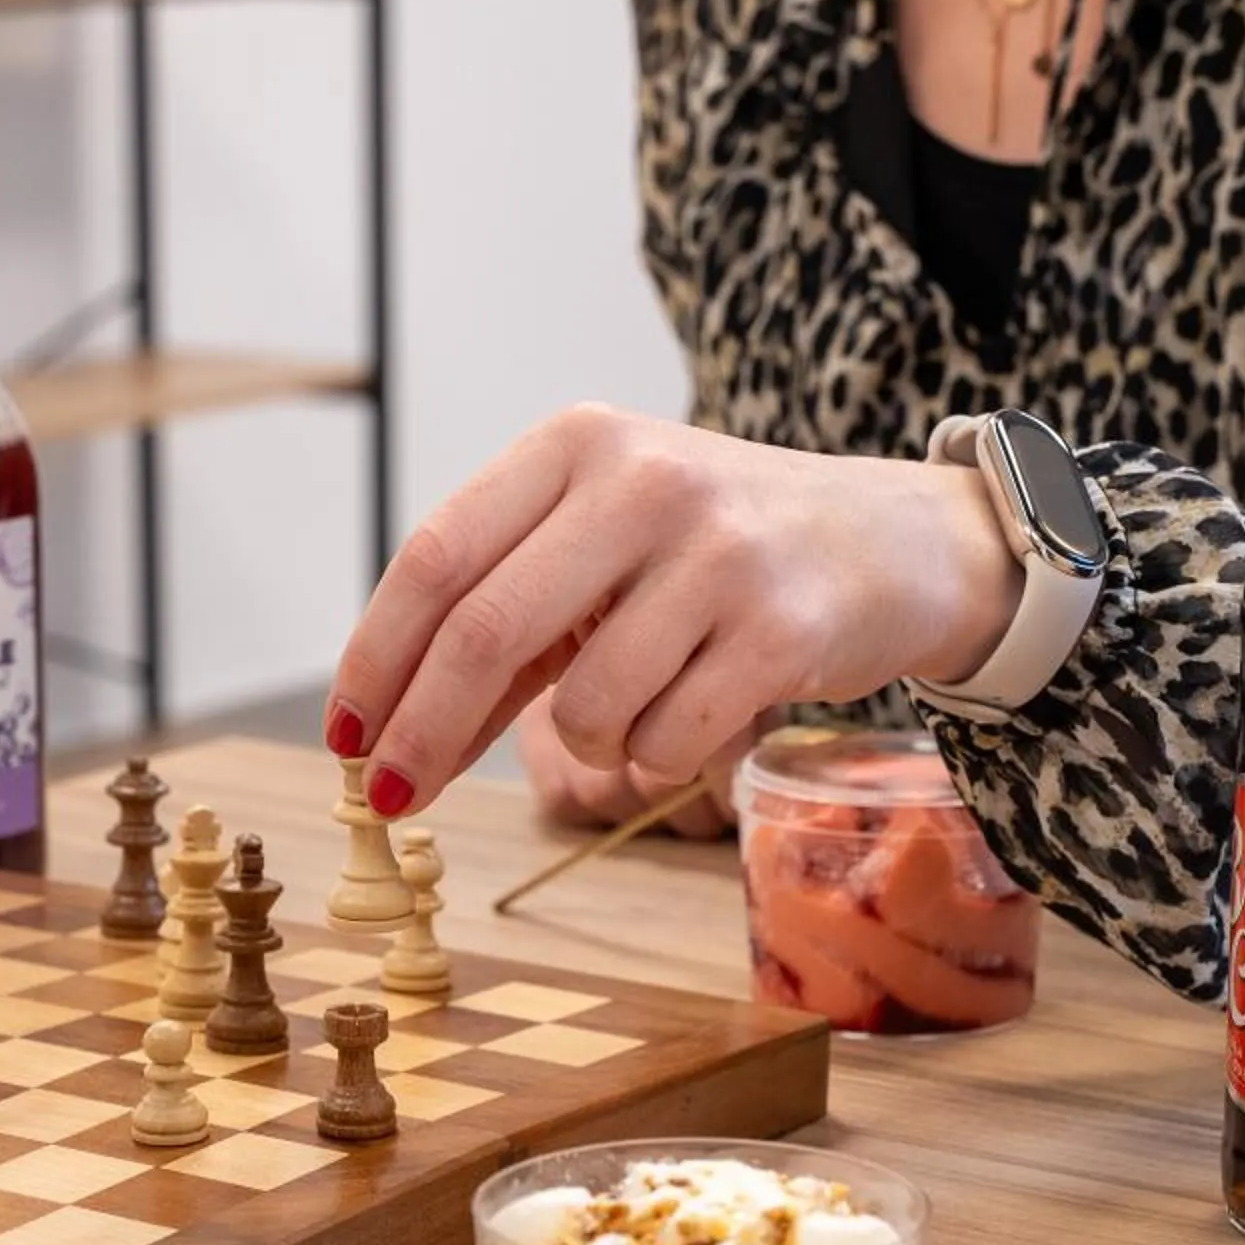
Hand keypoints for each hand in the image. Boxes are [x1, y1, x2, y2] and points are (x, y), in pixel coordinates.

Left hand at [323, 405, 1017, 815]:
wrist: (896, 543)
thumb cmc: (718, 554)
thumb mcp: (603, 550)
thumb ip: (506, 625)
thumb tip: (388, 736)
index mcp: (578, 443)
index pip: (438, 555)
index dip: (376, 656)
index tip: (349, 737)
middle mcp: (644, 480)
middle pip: (487, 630)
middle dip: (426, 732)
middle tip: (395, 801)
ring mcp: (719, 553)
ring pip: (587, 705)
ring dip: (587, 745)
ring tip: (631, 713)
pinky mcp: (782, 629)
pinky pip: (667, 739)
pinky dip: (657, 756)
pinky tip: (693, 716)